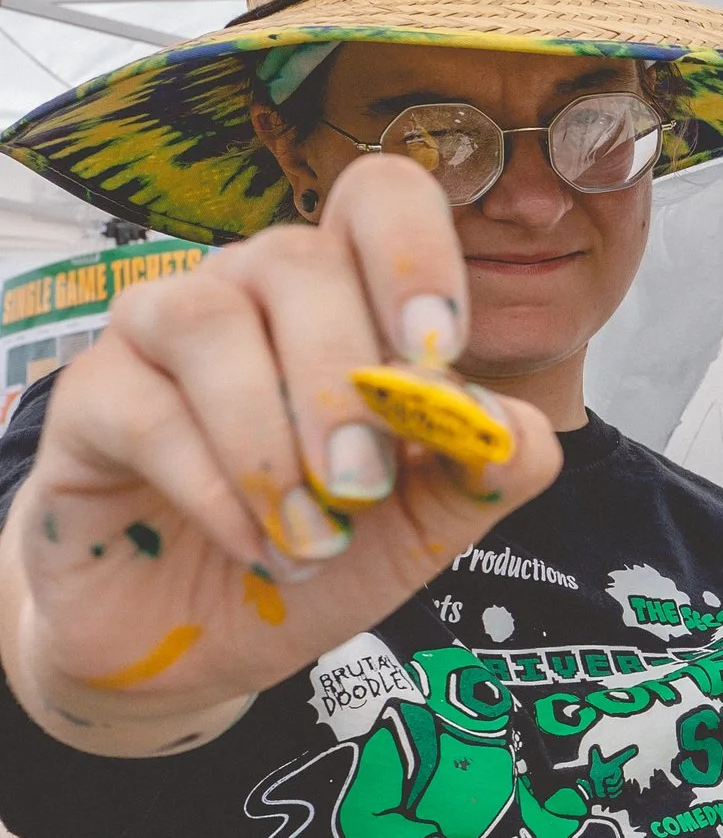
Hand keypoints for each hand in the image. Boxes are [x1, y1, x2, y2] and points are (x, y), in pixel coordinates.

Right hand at [0, 155, 560, 754]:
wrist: (206, 641)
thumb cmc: (322, 550)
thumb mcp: (427, 524)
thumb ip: (485, 472)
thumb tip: (516, 433)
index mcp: (348, 290)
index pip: (379, 196)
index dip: (413, 254)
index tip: (437, 353)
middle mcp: (251, 287)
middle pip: (297, 260)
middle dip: (342, 379)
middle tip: (363, 485)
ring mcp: (160, 332)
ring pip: (207, 318)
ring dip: (269, 436)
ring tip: (311, 537)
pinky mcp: (90, 399)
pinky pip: (144, 408)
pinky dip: (214, 487)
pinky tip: (257, 546)